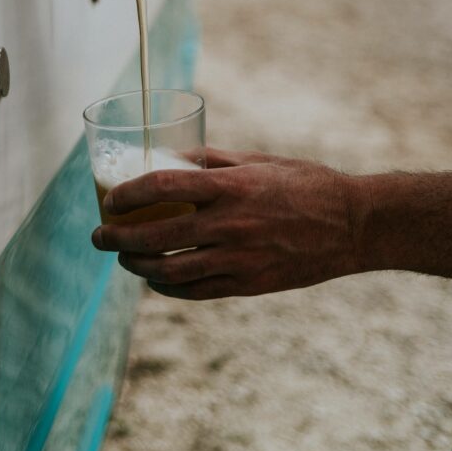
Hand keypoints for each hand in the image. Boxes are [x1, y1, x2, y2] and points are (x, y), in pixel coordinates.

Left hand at [91, 147, 362, 299]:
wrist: (353, 225)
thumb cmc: (307, 183)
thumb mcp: (260, 160)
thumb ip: (214, 160)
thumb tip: (174, 159)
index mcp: (230, 186)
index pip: (162, 187)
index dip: (128, 193)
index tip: (109, 198)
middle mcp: (229, 224)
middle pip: (156, 236)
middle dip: (118, 237)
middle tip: (98, 236)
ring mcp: (238, 259)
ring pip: (170, 272)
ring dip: (137, 266)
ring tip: (122, 258)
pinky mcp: (248, 284)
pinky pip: (196, 291)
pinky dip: (168, 287)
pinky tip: (156, 279)